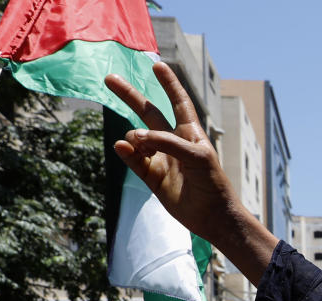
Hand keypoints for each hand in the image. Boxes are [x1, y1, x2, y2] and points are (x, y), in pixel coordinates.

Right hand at [104, 63, 238, 244]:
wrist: (212, 215)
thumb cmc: (213, 182)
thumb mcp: (197, 155)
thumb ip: (167, 142)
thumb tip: (136, 137)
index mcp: (190, 132)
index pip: (178, 101)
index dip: (168, 83)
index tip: (158, 65)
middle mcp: (173, 142)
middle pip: (148, 112)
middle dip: (130, 95)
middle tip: (109, 78)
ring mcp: (160, 158)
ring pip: (136, 138)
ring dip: (134, 138)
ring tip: (142, 147)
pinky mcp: (152, 177)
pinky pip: (133, 160)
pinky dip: (126, 152)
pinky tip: (123, 147)